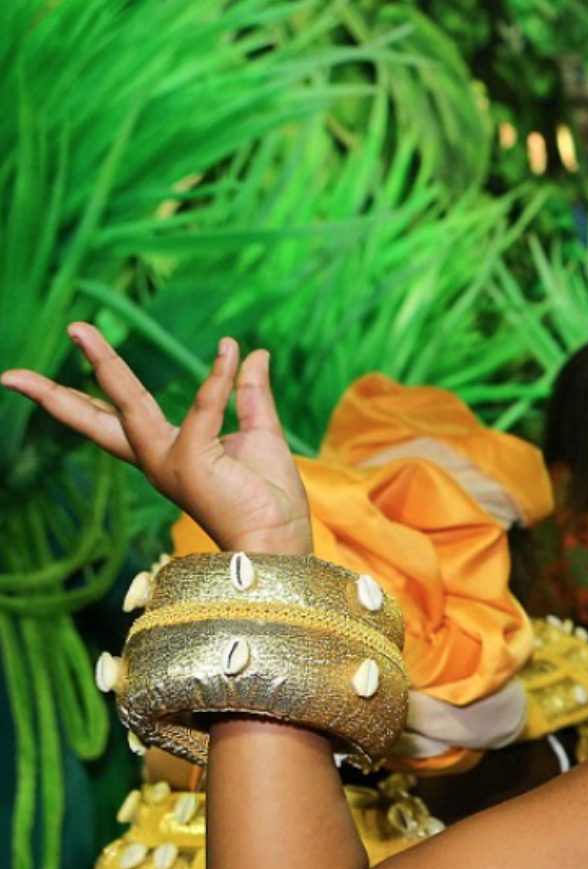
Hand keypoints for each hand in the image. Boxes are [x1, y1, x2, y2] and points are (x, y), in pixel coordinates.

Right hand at [2, 324, 311, 554]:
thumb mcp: (258, 431)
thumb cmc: (268, 495)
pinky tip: (229, 350)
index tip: (52, 371)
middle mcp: (157, 457)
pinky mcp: (192, 461)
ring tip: (78, 331)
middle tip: (11, 373)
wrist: (280, 537)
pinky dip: (218, 378)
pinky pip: (205, 407)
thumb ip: (249, 393)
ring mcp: (169, 461)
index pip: (115, 417)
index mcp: (166, 451)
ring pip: (128, 404)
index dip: (83, 396)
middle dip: (54, 395)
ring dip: (104, 366)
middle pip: (97, 419)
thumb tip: (252, 352)